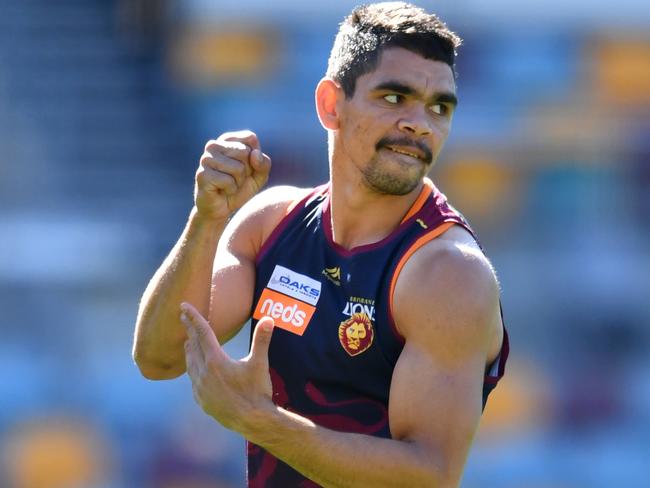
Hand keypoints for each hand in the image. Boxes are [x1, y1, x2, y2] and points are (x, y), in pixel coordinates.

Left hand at [180, 302, 274, 432]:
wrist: (253, 422)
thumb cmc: (257, 392)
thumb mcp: (260, 364)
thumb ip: (262, 340)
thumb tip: (269, 319)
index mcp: (216, 361)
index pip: (202, 332)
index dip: (193, 317)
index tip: (183, 305)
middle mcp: (203, 373)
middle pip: (193, 346)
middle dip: (189, 330)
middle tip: (182, 316)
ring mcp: (200, 388)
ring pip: (190, 363)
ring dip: (189, 350)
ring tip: (188, 341)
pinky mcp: (201, 400)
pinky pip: (193, 380)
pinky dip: (193, 369)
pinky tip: (196, 369)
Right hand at [194, 130, 271, 220]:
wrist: (222, 209)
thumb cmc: (240, 189)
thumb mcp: (259, 175)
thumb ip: (264, 163)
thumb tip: (255, 154)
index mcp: (226, 140)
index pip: (250, 138)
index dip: (254, 157)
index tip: (245, 167)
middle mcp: (213, 145)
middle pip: (245, 152)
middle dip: (246, 171)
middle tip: (235, 179)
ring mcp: (206, 159)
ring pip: (238, 168)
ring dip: (238, 182)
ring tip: (228, 185)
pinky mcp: (203, 174)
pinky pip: (229, 181)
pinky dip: (231, 190)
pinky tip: (222, 191)